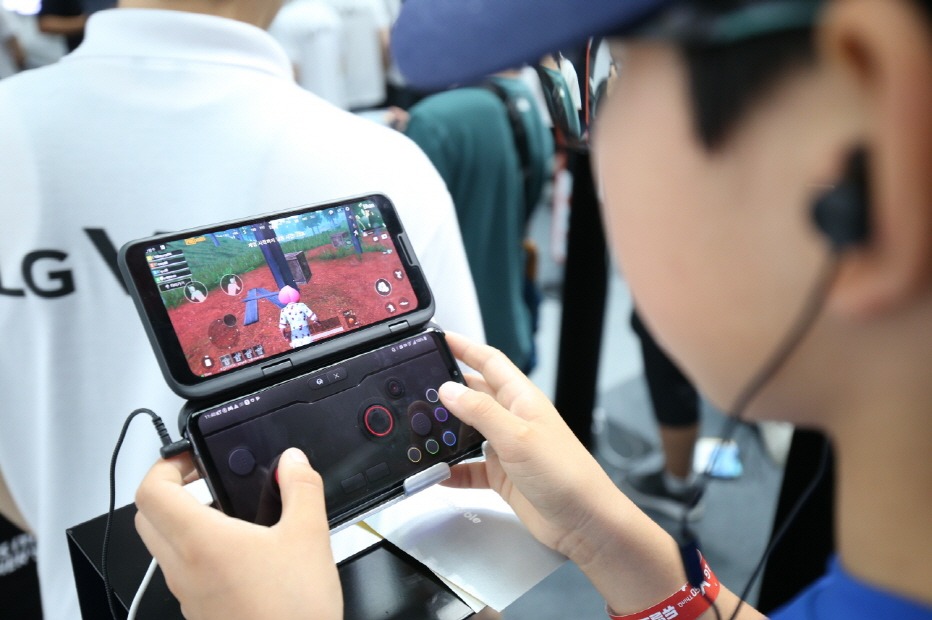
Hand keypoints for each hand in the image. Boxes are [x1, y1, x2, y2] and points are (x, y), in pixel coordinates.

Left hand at [134, 448, 341, 619]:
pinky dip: (198, 552)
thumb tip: (293, 461)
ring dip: (184, 522)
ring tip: (230, 513)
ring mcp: (188, 594)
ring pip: (164, 547)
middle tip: (205, 480)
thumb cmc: (294, 613)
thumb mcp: (309, 536)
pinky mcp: (200, 612)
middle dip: (171, 491)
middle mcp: (183, 569)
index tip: (192, 457)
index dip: (165, 465)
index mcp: (201, 541)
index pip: (151, 491)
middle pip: (148, 517)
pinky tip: (244, 553)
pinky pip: (183, 573)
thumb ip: (301, 488)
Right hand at [438, 334, 714, 615]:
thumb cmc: (565, 473)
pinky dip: (452, 470)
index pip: (490, 362)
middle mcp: (513, 419)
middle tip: (416, 387)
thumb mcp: (518, 436)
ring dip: (446, 432)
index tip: (440, 337)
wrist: (584, 522)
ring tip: (419, 430)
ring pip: (467, 432)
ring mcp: (507, 448)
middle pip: (474, 395)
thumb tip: (448, 389)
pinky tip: (436, 473)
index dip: (466, 348)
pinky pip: (469, 469)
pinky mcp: (502, 476)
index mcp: (522, 399)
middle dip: (447, 389)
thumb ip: (480, 411)